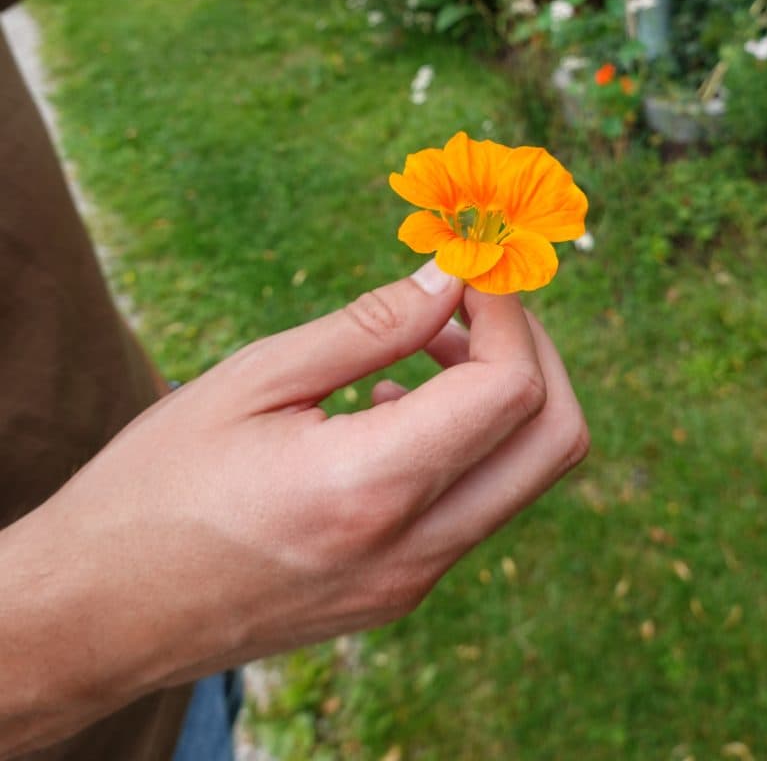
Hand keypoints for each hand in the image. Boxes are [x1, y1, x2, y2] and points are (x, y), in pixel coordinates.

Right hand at [0, 261, 587, 752]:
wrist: (100, 613)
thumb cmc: (154, 485)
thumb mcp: (254, 382)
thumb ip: (367, 328)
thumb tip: (449, 277)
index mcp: (368, 488)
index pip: (510, 389)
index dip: (508, 311)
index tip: (470, 265)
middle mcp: (411, 550)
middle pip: (555, 439)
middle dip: (532, 349)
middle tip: (470, 299)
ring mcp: (411, 582)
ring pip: (524, 474)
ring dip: (502, 394)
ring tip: (425, 344)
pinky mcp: (398, 592)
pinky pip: (475, 506)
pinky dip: (468, 441)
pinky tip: (394, 405)